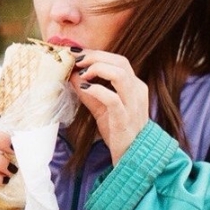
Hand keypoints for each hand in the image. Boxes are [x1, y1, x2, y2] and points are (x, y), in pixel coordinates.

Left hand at [70, 49, 149, 164]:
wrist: (131, 156)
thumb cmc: (117, 130)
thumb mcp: (101, 107)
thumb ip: (89, 91)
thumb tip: (72, 74)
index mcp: (134, 86)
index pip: (118, 61)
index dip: (97, 54)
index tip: (77, 53)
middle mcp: (137, 92)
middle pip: (120, 62)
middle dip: (96, 56)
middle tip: (76, 60)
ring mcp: (133, 105)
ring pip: (120, 75)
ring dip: (98, 69)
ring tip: (82, 74)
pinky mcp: (125, 119)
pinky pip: (113, 99)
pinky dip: (97, 90)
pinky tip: (85, 89)